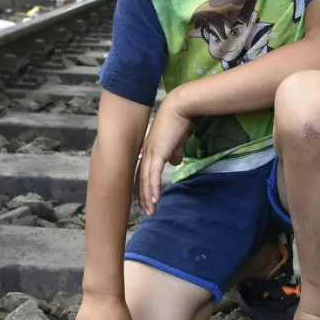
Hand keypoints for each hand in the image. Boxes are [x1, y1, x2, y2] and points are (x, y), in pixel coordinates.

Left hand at [136, 91, 190, 214]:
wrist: (179, 108)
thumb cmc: (177, 122)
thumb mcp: (175, 141)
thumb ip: (173, 153)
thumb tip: (174, 163)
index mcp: (148, 150)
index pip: (142, 172)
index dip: (141, 187)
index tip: (141, 200)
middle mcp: (145, 153)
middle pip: (140, 179)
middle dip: (142, 197)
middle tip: (145, 211)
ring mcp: (150, 153)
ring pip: (145, 180)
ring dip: (147, 197)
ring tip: (150, 211)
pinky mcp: (157, 153)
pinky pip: (153, 175)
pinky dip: (153, 188)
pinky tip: (155, 199)